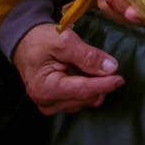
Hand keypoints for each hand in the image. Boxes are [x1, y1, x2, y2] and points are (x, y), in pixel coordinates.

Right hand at [10, 23, 124, 114]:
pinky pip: (79, 100)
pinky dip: (88, 88)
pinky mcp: (56, 103)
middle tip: (107, 65)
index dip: (104, 85)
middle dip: (100, 84)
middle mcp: (47, 102)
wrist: (24, 42)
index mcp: (45, 88)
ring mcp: (51, 105)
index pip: (82, 91)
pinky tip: (86, 74)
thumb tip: (111, 68)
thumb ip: (87, 56)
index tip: (120, 78)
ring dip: (94, 86)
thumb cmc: (40, 40)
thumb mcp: (64, 41)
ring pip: (84, 101)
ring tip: (90, 66)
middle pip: (84, 98)